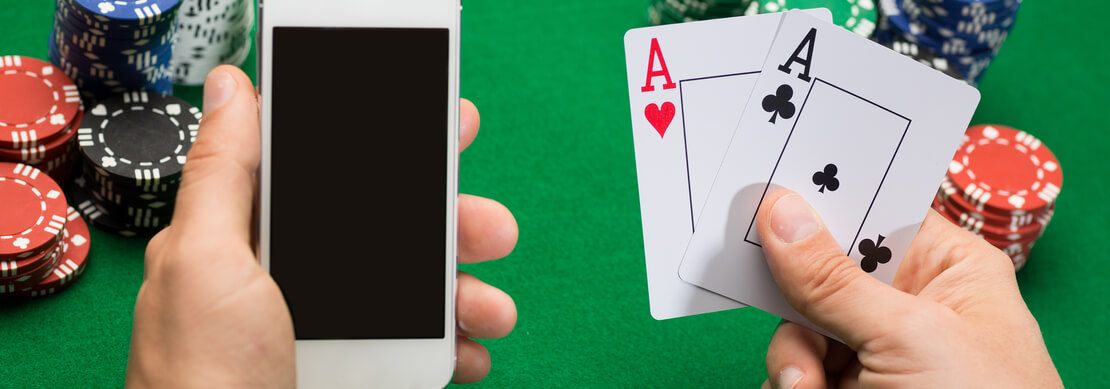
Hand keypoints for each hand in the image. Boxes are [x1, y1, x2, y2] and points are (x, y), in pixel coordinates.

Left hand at [125, 66, 517, 386]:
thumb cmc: (201, 378)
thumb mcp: (203, 261)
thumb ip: (225, 174)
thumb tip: (231, 88)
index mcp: (254, 240)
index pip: (329, 174)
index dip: (387, 146)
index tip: (444, 129)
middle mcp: (297, 280)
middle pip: (390, 231)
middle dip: (449, 223)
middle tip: (492, 227)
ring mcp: (331, 331)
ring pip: (417, 291)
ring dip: (467, 292)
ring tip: (493, 310)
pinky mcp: (356, 373)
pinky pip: (421, 349)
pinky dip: (457, 346)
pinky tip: (471, 351)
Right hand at [755, 190, 1061, 388]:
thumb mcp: (909, 338)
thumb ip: (835, 279)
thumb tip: (781, 213)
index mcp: (945, 268)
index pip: (875, 209)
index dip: (825, 199)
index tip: (770, 188)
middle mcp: (908, 303)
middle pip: (822, 267)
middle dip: (797, 297)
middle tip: (777, 298)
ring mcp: (875, 351)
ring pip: (797, 325)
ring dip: (794, 358)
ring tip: (811, 388)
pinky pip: (794, 368)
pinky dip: (792, 384)